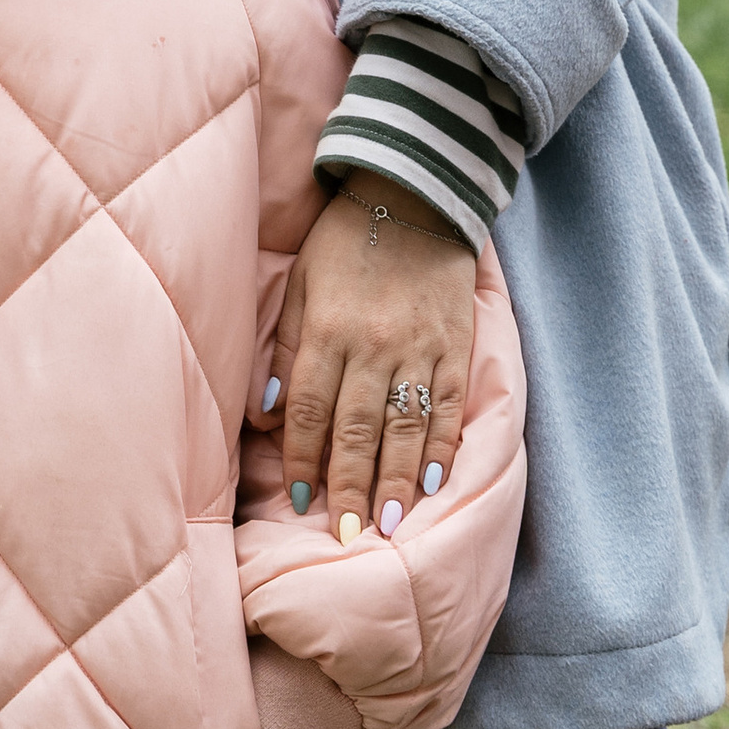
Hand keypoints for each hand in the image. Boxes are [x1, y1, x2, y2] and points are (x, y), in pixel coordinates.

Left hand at [270, 176, 477, 543]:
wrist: (415, 192)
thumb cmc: (346, 240)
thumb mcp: (301, 281)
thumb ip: (286, 346)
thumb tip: (271, 411)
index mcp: (328, 330)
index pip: (311, 410)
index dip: (304, 460)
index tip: (300, 502)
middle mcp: (373, 345)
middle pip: (358, 430)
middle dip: (351, 487)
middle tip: (348, 535)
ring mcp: (420, 346)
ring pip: (407, 427)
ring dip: (398, 480)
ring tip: (391, 525)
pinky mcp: (457, 343)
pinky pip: (450, 403)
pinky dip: (444, 444)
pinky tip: (437, 481)